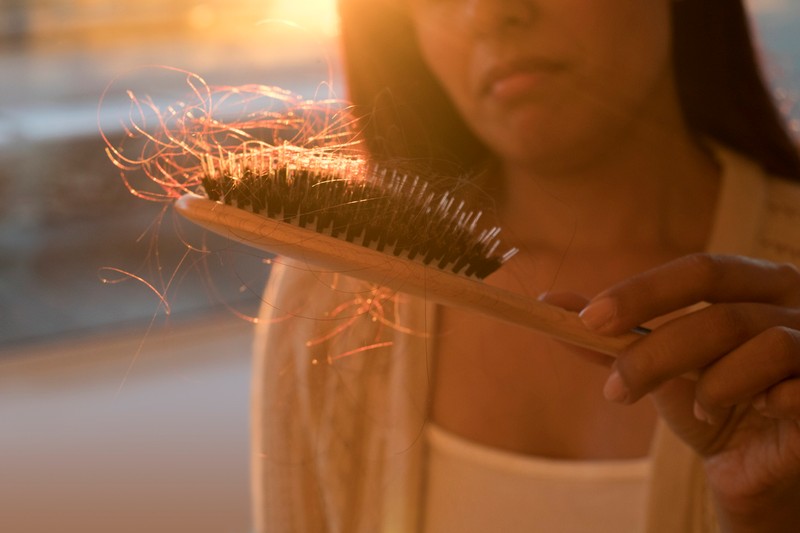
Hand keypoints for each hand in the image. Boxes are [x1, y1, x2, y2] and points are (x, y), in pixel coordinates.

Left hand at [579, 254, 799, 531]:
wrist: (758, 466)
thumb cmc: (711, 403)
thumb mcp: (658, 368)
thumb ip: (612, 338)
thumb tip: (549, 306)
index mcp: (755, 285)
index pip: (701, 270)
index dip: (644, 292)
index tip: (590, 320)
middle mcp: (793, 304)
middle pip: (721, 314)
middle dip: (656, 353)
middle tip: (613, 390)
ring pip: (765, 345)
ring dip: (713, 386)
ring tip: (697, 410)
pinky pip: (799, 387)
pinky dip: (765, 400)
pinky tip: (754, 413)